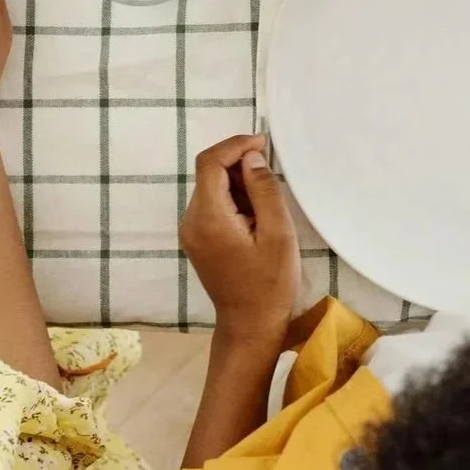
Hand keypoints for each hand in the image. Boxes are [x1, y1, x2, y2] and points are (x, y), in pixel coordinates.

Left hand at [180, 135, 299, 346]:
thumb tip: (251, 157)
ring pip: (212, 187)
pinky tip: (256, 215)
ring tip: (268, 204)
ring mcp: (191, 231)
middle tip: (272, 178)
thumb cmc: (270, 282)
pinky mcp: (198, 239)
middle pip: (210, 173)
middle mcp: (191, 220)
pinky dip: (233, 198)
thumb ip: (264, 189)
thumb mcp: (278, 233)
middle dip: (240, 165)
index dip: (235, 145)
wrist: (250, 325)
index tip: (263, 144)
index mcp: (208, 217)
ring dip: (239, 183)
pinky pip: (213, 204)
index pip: (210, 162)